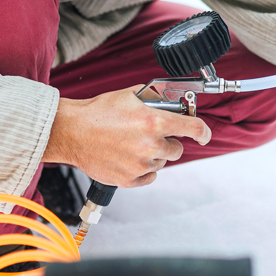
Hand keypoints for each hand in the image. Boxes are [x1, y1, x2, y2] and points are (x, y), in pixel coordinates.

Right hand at [42, 86, 211, 187]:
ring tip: (132, 145)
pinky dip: (143, 171)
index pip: (193, 129)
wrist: (71, 131)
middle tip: (151, 136)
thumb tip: (168, 101)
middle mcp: (151, 145)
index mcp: (154, 122)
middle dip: (168, 142)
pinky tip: (129, 159)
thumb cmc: (98, 112)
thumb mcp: (130, 96)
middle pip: (177, 150)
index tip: (204, 136)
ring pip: (161, 163)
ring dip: (153, 156)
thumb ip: (153, 99)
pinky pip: (148, 178)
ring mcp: (140, 165)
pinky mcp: (128, 180)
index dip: (203, 132)